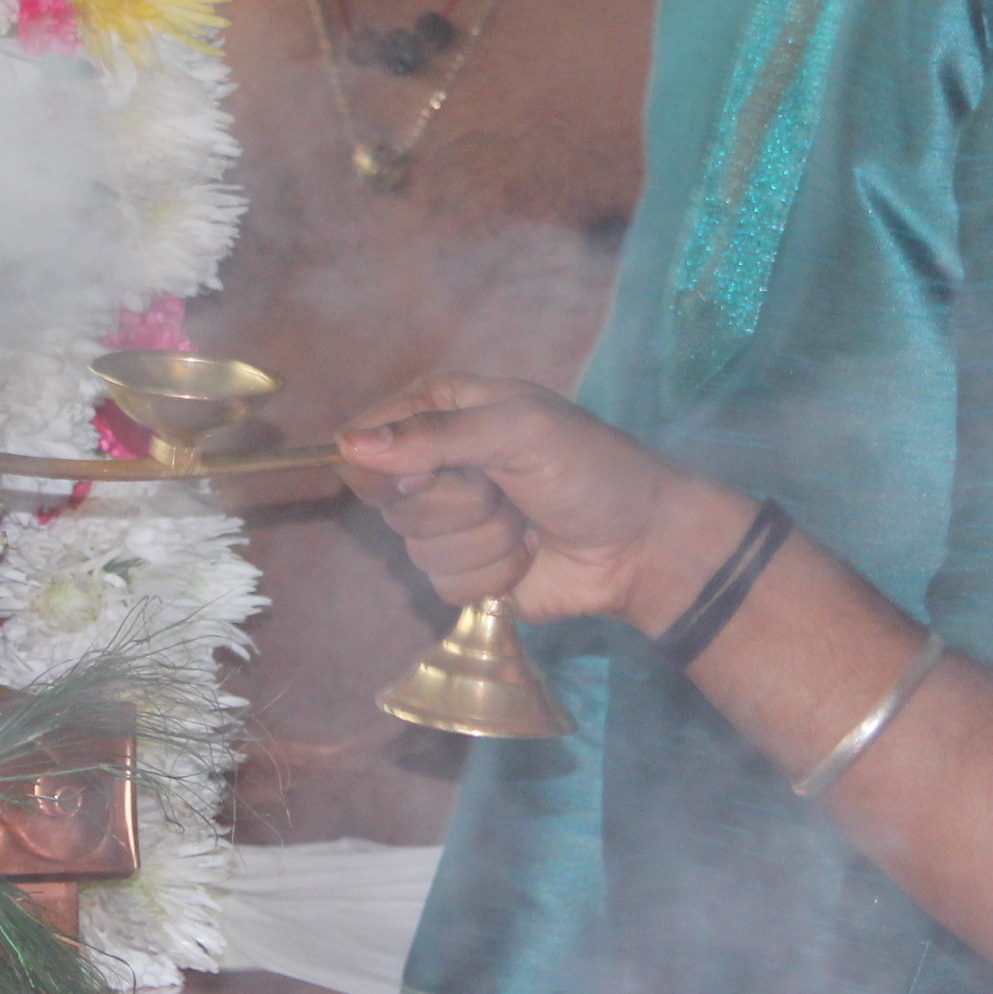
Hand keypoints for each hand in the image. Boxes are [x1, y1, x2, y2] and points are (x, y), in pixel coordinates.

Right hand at [334, 374, 734, 628]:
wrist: (643, 543)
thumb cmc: (591, 468)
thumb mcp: (520, 431)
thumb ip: (436, 435)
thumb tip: (349, 446)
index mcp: (441, 407)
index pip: (364, 438)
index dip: (388, 465)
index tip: (431, 473)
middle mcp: (436, 461)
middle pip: (386, 499)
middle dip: (456, 504)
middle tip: (506, 490)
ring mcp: (449, 520)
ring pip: (417, 549)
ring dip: (484, 541)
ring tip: (526, 520)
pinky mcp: (465, 571)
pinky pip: (444, 585)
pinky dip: (493, 575)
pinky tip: (527, 555)